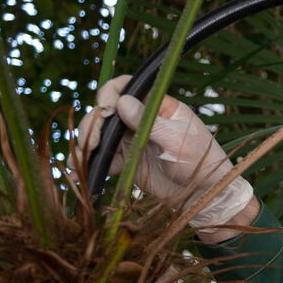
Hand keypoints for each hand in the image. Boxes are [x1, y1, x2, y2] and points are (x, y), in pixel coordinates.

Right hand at [73, 74, 256, 239]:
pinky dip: (92, 161)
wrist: (203, 195)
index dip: (110, 93)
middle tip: (91, 142)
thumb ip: (149, 122)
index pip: (127, 87)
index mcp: (158, 106)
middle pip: (107, 110)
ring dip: (87, 141)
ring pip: (101, 133)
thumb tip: (122, 102)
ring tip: (81, 157)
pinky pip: (104, 157)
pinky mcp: (127, 161)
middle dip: (94, 123)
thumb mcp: (177, 140)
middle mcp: (141, 119)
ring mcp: (132, 139)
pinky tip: (79, 169)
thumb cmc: (200, 161)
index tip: (105, 109)